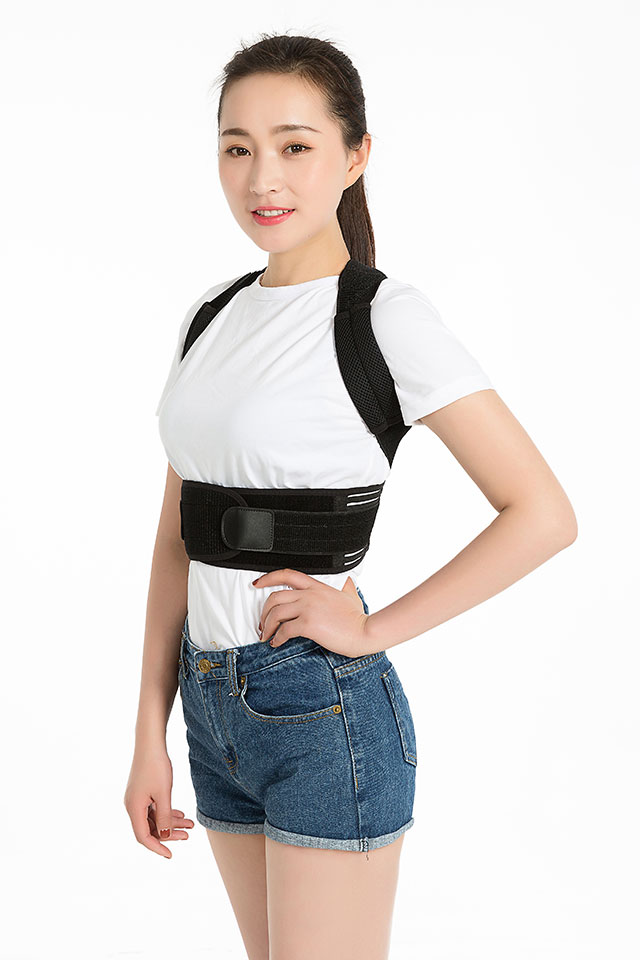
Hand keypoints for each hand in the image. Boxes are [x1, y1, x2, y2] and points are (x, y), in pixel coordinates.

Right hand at [124, 746, 193, 858]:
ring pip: (154, 818)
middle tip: (187, 836)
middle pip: (150, 828)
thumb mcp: (163, 794)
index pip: (143, 836)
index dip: (157, 847)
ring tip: (190, 825)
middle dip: (169, 834)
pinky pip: (154, 808)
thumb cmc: (156, 767)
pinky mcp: (142, 792)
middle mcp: (132, 805)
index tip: (171, 854)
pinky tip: (181, 814)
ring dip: (171, 823)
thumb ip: (165, 817)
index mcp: (134, 808)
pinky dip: (167, 813)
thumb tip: (166, 837)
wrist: (150, 743)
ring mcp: (137, 798)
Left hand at [253, 568, 373, 657]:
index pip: (287, 575)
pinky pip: (283, 630)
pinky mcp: (308, 624)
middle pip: (274, 596)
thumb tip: (347, 585)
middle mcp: (309, 594)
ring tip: (266, 636)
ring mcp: (308, 608)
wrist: (365, 631)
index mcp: (317, 586)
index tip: (257, 583)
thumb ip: (343, 588)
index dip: (268, 578)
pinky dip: (276, 638)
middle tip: (263, 623)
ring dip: (267, 626)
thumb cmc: (358, 617)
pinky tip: (277, 643)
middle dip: (264, 611)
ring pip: (275, 613)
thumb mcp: (349, 595)